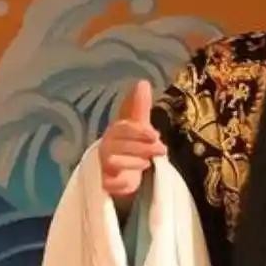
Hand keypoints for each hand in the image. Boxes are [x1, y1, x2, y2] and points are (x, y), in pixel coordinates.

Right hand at [99, 79, 166, 199]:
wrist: (118, 173)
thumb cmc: (129, 145)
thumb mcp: (137, 127)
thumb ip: (140, 108)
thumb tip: (143, 82)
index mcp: (115, 132)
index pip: (123, 128)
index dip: (138, 131)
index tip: (155, 134)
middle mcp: (107, 147)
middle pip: (120, 145)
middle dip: (142, 147)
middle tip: (161, 149)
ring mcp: (103, 165)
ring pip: (113, 162)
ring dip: (133, 162)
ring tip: (149, 163)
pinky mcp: (104, 183)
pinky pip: (108, 184)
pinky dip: (120, 184)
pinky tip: (130, 183)